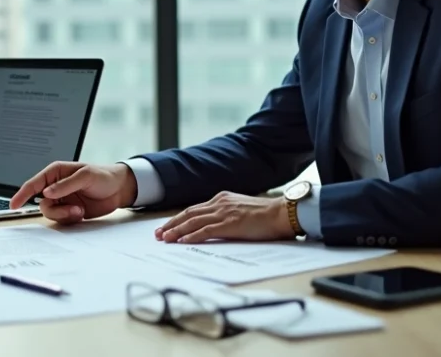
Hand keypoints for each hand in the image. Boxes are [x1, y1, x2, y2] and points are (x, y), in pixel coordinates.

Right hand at [9, 162, 137, 223]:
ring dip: (64, 215)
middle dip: (55, 210)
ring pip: (51, 213)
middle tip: (72, 210)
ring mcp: (63, 199)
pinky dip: (70, 219)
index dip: (22, 194)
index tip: (14, 204)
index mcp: (56, 173)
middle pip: (43, 203)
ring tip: (79, 211)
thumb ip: (66, 184)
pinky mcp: (70, 211)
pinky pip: (62, 219)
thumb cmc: (103, 175)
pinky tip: (81, 213)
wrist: (120, 189)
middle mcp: (56, 187)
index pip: (34, 183)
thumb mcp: (86, 176)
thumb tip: (46, 192)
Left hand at [155, 192, 293, 243]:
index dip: (178, 219)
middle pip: (188, 214)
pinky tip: (182, 241)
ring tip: (164, 239)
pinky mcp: (230, 224)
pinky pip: (205, 230)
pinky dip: (191, 236)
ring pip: (193, 222)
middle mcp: (219, 203)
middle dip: (171, 224)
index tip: (167, 227)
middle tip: (158, 234)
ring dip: (176, 231)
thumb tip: (214, 226)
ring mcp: (224, 213)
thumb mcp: (241, 210)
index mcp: (222, 199)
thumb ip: (227, 214)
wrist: (282, 213)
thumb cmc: (266, 215)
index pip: (194, 209)